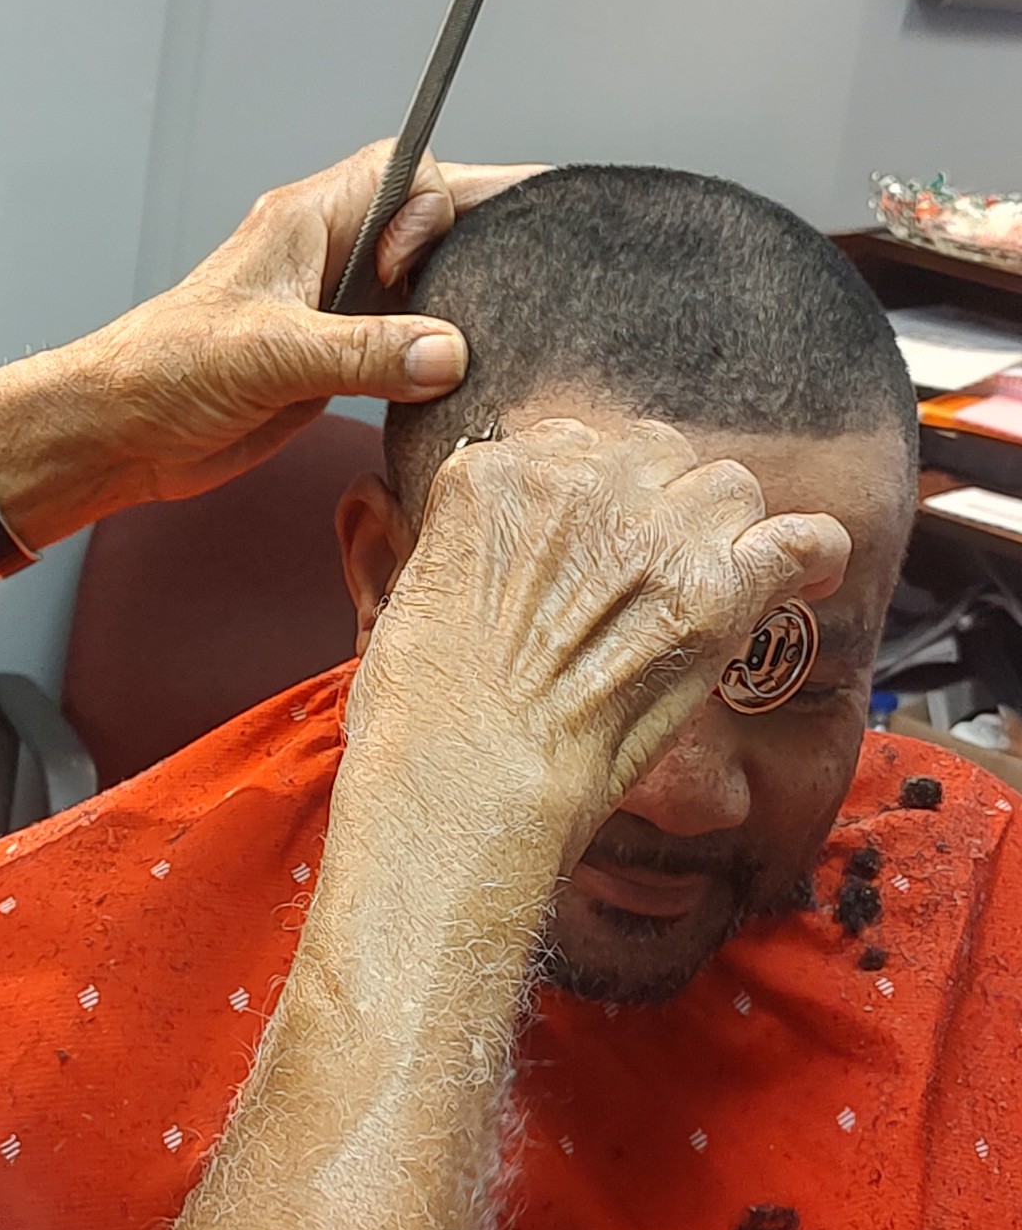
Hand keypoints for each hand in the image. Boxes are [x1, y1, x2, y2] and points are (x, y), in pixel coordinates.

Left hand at [55, 142, 541, 508]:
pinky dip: (435, 363)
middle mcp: (327, 259)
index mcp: (308, 223)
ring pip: (423, 288)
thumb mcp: (270, 355)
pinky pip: (406, 349)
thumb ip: (363, 351)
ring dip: (459, 309)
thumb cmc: (163, 369)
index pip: (404, 172)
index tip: (435, 264)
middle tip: (527, 274)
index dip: (439, 205)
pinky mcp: (335, 364)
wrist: (122, 432)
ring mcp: (334, 312)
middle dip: (477, 242)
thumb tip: (448, 352)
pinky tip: (454, 387)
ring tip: (502, 336)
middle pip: (428, 225)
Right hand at [345, 419, 851, 866]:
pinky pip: (798, 539)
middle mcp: (577, 482)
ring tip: (720, 584)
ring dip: (725, 532)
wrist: (463, 785)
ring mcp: (651, 533)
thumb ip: (474, 547)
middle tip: (653, 573)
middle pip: (657, 454)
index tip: (601, 536)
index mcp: (495, 478)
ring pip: (727, 487)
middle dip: (662, 504)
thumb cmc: (423, 720)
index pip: (578, 444)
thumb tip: (513, 552)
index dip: (599, 494)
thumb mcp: (417, 597)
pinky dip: (813, 554)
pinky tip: (811, 575)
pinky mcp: (713, 594)